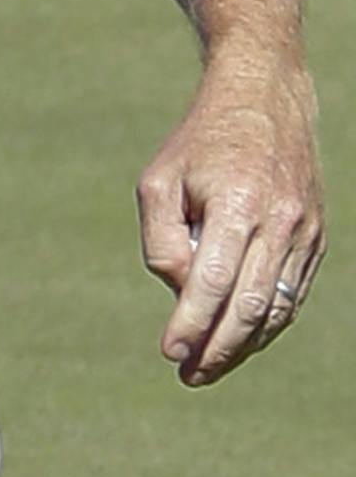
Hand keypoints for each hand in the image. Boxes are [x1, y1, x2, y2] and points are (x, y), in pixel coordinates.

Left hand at [138, 51, 324, 385]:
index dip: (192, 323)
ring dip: (244, 345)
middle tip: (189, 377)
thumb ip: (163, 241)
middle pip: (252, 305)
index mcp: (238, 203)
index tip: (170, 354)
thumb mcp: (160, 181)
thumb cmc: (199, 143)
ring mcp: (305, 231)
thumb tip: (180, 294)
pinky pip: (292, 293)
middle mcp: (279, 221)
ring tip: (207, 368)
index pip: (214, 281)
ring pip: (278, 307)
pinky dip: (267, 323)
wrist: (265, 100)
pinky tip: (238, 339)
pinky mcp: (316, 237)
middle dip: (219, 349)